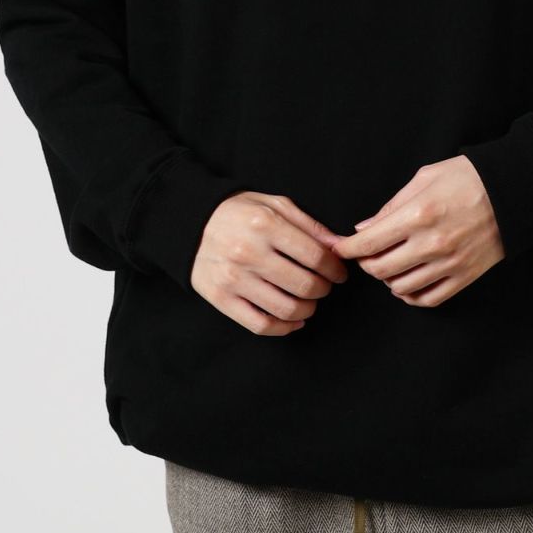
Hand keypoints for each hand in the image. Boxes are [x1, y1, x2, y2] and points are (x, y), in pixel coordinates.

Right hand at [191, 191, 348, 335]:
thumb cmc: (240, 212)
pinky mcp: (221, 299)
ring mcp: (234, 278)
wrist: (191, 223)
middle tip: (325, 286)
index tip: (339, 272)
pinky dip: (284, 328)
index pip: (315, 256)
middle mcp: (249, 252)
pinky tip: (293, 320)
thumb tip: (341, 246)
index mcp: (265, 224)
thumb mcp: (275, 205)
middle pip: (304, 285)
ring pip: (286, 308)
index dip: (335, 269)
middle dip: (323, 289)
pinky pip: (260, 324)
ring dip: (308, 310)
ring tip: (310, 302)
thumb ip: (310, 225)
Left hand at [330, 156, 504, 306]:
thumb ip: (391, 206)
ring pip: (401, 287)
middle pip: (380, 269)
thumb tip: (363, 229)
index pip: (368, 243)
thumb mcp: (424, 178)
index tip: (338, 248)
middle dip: (365, 263)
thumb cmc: (467, 177)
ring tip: (388, 265)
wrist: (513, 191)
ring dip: (387, 279)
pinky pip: (429, 298)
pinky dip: (410, 296)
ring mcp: (449, 264)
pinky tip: (406, 283)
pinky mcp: (464, 276)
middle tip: (364, 255)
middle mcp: (432, 244)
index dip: (346, 249)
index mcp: (419, 215)